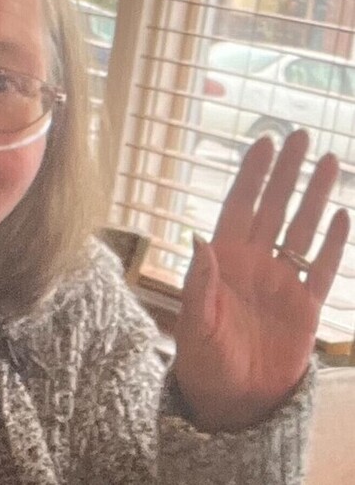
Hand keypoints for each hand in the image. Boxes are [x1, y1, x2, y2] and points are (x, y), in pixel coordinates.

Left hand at [174, 130, 348, 431]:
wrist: (233, 399)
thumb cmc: (203, 360)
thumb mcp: (195, 322)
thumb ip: (199, 282)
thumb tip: (197, 237)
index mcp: (223, 261)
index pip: (239, 206)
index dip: (251, 175)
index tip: (264, 143)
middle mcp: (253, 262)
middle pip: (273, 207)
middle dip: (286, 173)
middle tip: (301, 137)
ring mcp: (281, 281)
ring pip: (301, 228)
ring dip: (314, 196)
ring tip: (329, 162)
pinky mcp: (305, 306)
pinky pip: (323, 268)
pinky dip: (334, 243)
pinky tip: (341, 215)